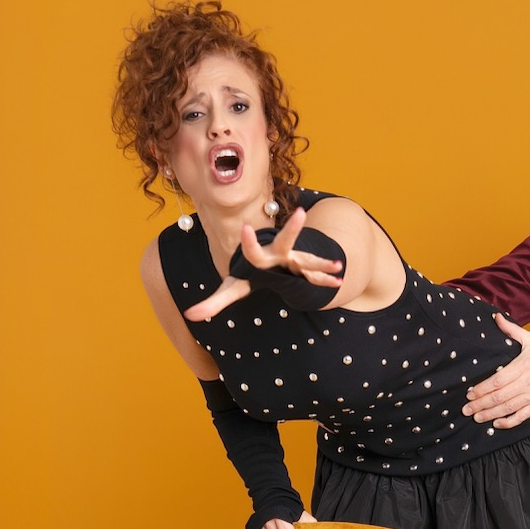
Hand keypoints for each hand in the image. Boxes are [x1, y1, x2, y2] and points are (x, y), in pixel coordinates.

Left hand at [183, 208, 343, 321]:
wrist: (271, 261)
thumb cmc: (250, 274)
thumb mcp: (233, 287)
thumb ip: (214, 301)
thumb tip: (189, 315)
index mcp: (259, 258)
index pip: (252, 250)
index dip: (248, 240)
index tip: (245, 226)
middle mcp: (278, 254)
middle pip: (286, 240)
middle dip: (293, 229)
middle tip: (301, 213)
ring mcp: (294, 260)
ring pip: (308, 259)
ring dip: (321, 262)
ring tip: (337, 265)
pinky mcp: (305, 267)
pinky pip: (317, 274)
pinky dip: (326, 278)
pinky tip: (339, 281)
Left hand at [461, 312, 529, 427]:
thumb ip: (512, 330)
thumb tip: (496, 318)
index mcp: (523, 366)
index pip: (498, 380)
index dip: (482, 388)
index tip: (469, 393)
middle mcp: (527, 383)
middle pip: (499, 396)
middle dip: (481, 404)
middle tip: (466, 409)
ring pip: (507, 408)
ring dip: (490, 414)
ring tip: (476, 417)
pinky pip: (521, 417)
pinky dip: (508, 422)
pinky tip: (496, 424)